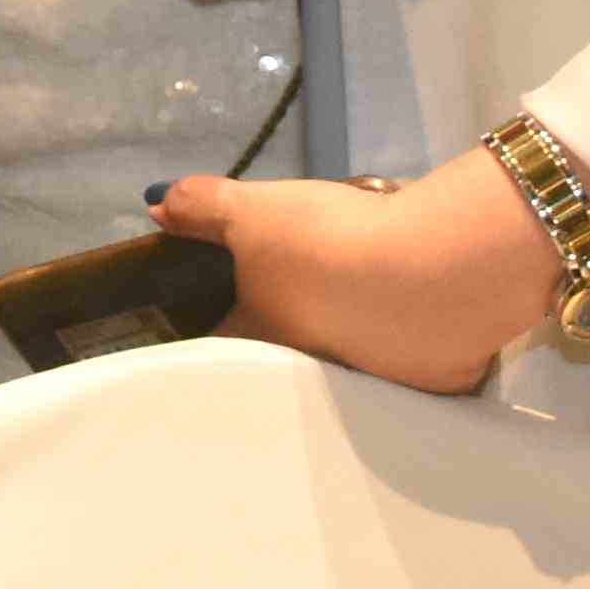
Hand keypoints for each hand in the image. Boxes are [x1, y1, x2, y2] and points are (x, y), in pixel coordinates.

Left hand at [152, 158, 556, 394]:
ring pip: (354, 354)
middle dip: (294, 322)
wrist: (433, 269)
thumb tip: (156, 208)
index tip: (220, 306)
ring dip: (355, 326)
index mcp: (265, 335)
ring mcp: (377, 380)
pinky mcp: (433, 381)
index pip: (222, 341)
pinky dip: (413, 334)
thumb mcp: (254, 212)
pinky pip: (414, 357)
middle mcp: (313, 371)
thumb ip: (203, 208)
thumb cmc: (327, 245)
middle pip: (290, 350)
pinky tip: (420, 303)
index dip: (214, 323)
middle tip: (307, 279)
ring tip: (363, 283)